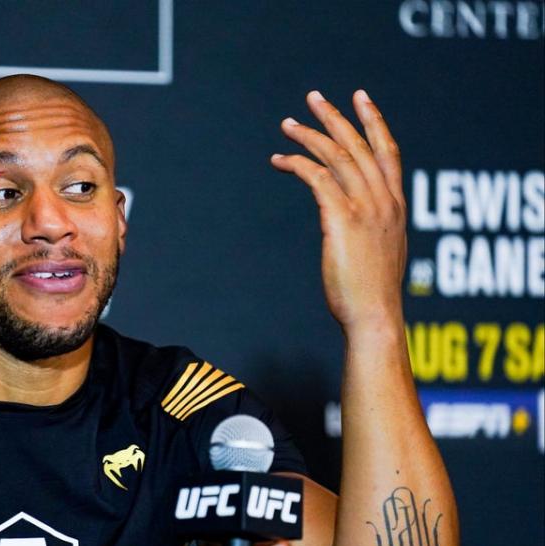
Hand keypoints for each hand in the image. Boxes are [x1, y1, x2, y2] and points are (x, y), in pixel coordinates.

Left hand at [271, 90, 407, 334]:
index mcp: (397, 207)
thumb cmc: (372, 296)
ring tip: (287, 125)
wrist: (375, 318)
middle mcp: (385, 201)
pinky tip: (280, 161)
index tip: (360, 98)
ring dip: (310, 136)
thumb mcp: (380, 254)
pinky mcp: (343, 220)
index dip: (374, 122)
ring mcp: (367, 209)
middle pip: (360, 145)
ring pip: (338, 156)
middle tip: (313, 97)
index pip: (388, 152)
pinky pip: (318, 179)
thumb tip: (356, 226)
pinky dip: (298, 164)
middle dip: (336, 117)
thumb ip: (372, 230)